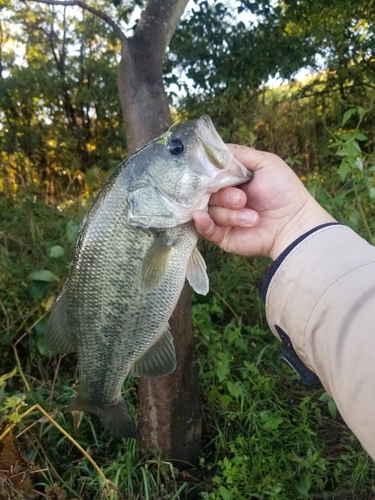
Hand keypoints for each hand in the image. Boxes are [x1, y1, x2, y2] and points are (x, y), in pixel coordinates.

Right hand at [194, 145, 335, 259]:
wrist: (293, 223)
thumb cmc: (284, 191)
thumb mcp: (265, 162)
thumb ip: (238, 153)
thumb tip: (212, 151)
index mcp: (234, 181)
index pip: (210, 174)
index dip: (209, 174)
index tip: (212, 173)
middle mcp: (225, 198)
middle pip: (206, 191)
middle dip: (224, 194)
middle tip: (242, 198)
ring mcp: (223, 218)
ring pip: (209, 209)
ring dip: (230, 213)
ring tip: (252, 217)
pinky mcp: (222, 236)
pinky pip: (204, 229)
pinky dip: (202, 222)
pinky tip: (201, 216)